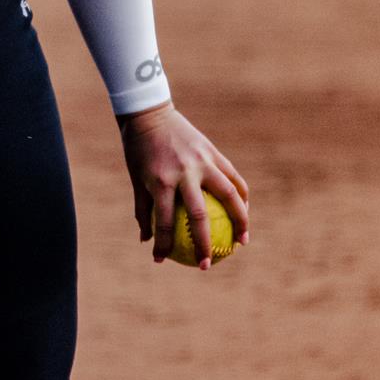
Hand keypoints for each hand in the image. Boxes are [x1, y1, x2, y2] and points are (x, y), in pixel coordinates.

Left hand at [117, 101, 249, 269]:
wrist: (150, 113)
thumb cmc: (139, 150)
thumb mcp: (135, 179)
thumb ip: (144, 210)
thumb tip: (146, 240)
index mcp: (160, 180)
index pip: (165, 222)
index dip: (163, 245)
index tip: (160, 260)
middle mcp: (184, 172)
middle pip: (200, 215)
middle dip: (205, 244)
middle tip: (206, 266)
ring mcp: (202, 160)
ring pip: (228, 195)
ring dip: (239, 220)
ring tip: (242, 241)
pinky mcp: (212, 151)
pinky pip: (232, 177)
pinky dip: (241, 195)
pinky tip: (244, 211)